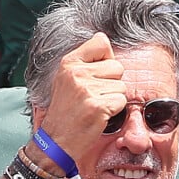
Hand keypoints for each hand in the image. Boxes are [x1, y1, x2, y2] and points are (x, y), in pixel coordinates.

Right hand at [33, 32, 126, 161]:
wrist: (56, 141)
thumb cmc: (66, 112)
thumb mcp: (67, 79)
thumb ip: (85, 59)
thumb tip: (103, 37)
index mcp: (69, 63)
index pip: (101, 43)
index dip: (106, 59)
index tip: (97, 74)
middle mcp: (77, 73)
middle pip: (117, 67)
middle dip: (112, 83)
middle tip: (95, 97)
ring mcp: (87, 89)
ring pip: (121, 86)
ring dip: (113, 99)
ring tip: (95, 107)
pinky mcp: (98, 106)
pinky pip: (122, 101)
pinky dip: (115, 111)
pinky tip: (99, 116)